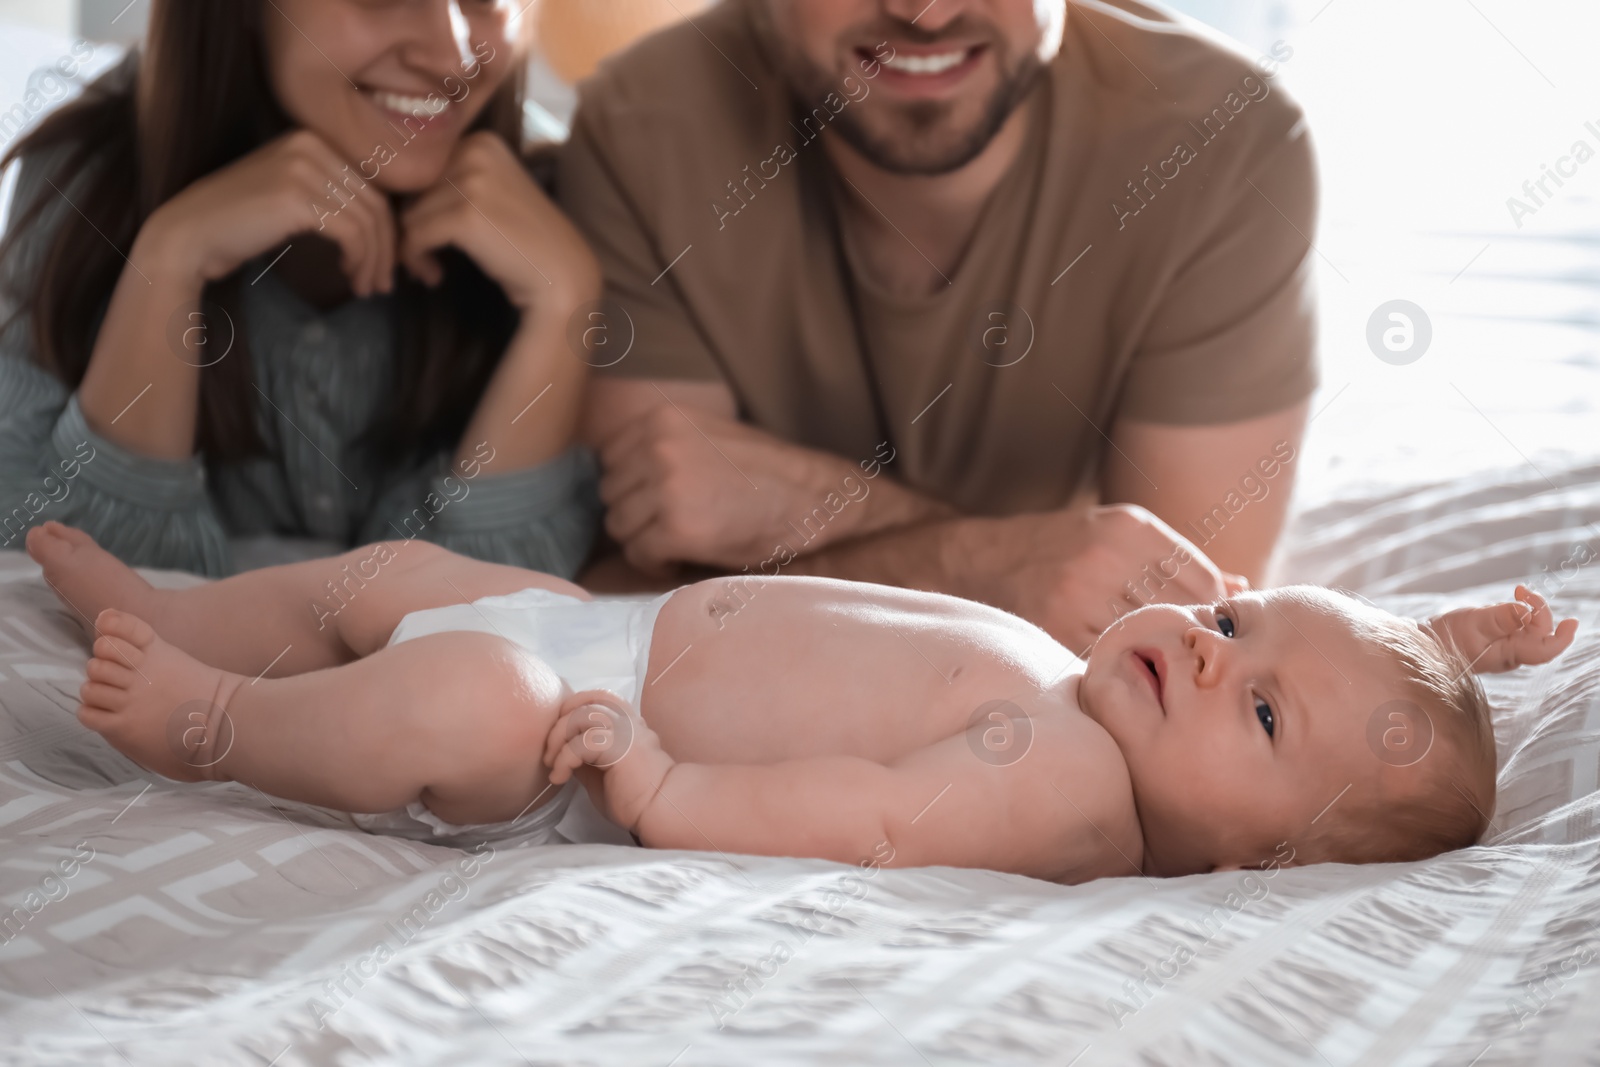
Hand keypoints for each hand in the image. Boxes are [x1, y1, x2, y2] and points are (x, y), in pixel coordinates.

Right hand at [139, 128, 395, 296]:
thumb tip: (384, 226)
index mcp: (311, 139)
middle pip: (375, 202)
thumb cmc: (238, 224)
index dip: (386, 229)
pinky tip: (350, 275)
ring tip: (369, 288)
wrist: (188, 234)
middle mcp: (309, 144)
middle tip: (384, 284)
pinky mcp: (296, 196)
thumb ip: (332, 197)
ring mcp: (302, 167)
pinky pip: (351, 232)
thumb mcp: (292, 197)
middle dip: (387, 249)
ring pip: (368, 220)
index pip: (371, 186)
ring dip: (374, 261)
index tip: (385, 263)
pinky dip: (359, 258)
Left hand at [398, 131, 598, 311]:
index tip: (432, 236)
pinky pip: (415, 236)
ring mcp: (472, 182)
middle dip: (415, 227)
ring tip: (432, 270)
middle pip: (413, 190)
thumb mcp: (493, 194)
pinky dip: (416, 260)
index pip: (424, 170)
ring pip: (410, 214)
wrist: (562, 275)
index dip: (421, 205)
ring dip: (414, 248)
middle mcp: (476, 151)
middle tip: (430, 258)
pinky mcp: (465, 215)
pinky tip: (434, 276)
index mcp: (482, 142)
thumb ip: (455, 182)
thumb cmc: (527, 242)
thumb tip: (399, 196)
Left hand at [543, 690, 672, 831]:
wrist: (660, 808)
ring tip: (554, 765)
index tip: (559, 738)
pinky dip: (564, 759)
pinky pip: (581, 742)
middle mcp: (626, 721)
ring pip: (580, 716)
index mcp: (626, 723)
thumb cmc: (635, 797)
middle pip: (584, 702)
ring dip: (558, 740)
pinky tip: (560, 777)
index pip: (596, 697)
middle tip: (549, 754)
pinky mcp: (619, 746)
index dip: (572, 708)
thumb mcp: (600, 773)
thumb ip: (586, 757)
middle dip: (559, 725)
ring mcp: (624, 730)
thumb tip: (563, 751)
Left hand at [599, 406, 946, 573]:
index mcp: (664, 419)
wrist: (813, 501)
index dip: (629, 485)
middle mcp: (658, 447)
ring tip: (674, 544)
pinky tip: (679, 559)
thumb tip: (618, 476)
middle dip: (634, 513)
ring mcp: (665, 486)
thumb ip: (663, 446)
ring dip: (642, 539)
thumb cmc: (765, 475)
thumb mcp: (707, 437)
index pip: (608, 456)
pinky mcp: (675, 527)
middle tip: (664, 528)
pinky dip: (654, 563)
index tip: (649, 502)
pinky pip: (638, 553)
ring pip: (618, 525)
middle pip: (609, 492)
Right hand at [981, 505, 1243, 655]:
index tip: (1216, 636)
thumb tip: (1243, 588)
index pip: (1203, 581)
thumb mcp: (1120, 532)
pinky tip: (1128, 674)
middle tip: (1202, 664)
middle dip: (1193, 640)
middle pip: (1180, 613)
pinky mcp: (1054, 627)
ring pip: (1146, 641)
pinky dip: (1123, 669)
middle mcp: (1106, 556)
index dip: (1217, 615)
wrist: (980, 558)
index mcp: (1130, 528)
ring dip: (1162, 660)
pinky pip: (1107, 659)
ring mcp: (1077, 594)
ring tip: (1171, 675)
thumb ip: (1180, 558)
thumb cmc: (1062, 548)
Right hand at [1426, 585, 1578, 673]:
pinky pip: (1516, 624)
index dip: (1563, 637)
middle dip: (1538, 609)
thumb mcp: (1472, 624)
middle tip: (1520, 590)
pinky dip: (1515, 611)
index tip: (1572, 620)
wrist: (1426, 645)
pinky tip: (1501, 606)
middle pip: (1540, 632)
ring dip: (1525, 608)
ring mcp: (1505, 646)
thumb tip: (1525, 610)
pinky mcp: (1497, 638)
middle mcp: (1512, 652)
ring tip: (1509, 596)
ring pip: (1529, 626)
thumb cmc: (1446, 639)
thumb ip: (1499, 618)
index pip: (1545, 649)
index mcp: (1509, 654)